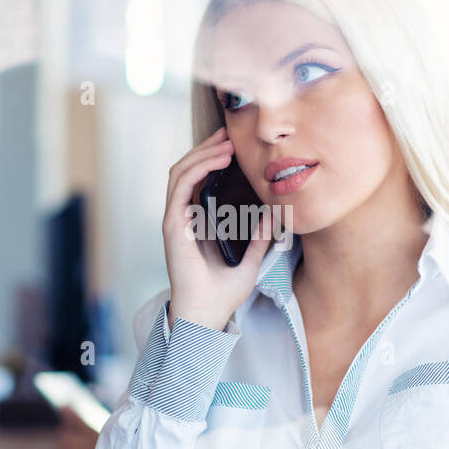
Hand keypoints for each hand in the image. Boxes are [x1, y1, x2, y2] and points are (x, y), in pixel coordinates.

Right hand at [162, 126, 274, 330]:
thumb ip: (260, 238)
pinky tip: (218, 160)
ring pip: (181, 172)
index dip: (212, 159)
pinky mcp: (172, 225)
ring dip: (203, 153)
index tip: (233, 146)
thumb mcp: (251, 260)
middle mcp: (182, 218)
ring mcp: (175, 220)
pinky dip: (198, 168)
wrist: (206, 314)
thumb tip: (276, 215)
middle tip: (230, 134)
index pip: (199, 181)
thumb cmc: (222, 294)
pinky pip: (181, 187)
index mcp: (196, 223)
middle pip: (188, 170)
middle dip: (207, 148)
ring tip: (226, 143)